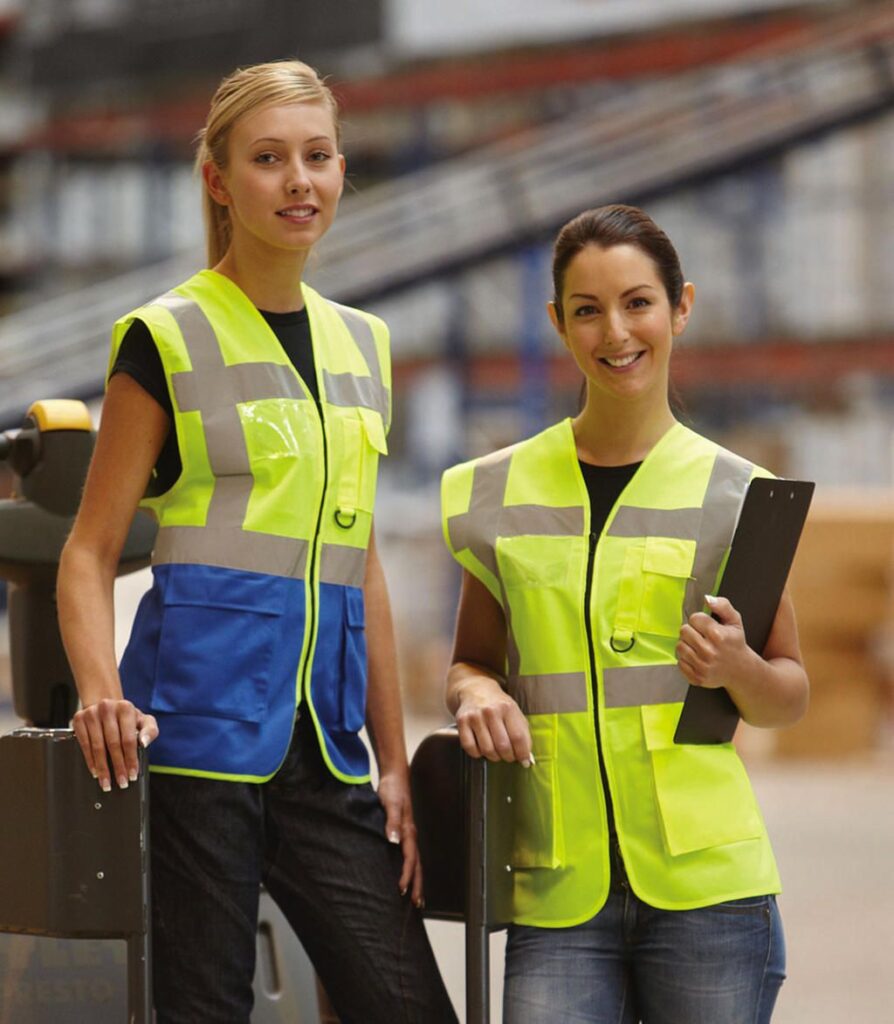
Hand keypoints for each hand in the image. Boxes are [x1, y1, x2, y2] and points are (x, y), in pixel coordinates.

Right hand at [72, 698, 157, 791]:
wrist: (106, 706)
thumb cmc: (126, 718)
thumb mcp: (143, 720)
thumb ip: (150, 730)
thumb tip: (144, 743)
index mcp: (125, 708)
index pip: (128, 739)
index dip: (131, 759)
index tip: (132, 775)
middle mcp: (107, 708)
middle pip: (113, 744)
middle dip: (118, 766)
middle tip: (121, 782)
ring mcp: (91, 713)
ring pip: (97, 746)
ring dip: (102, 768)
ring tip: (106, 782)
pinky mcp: (78, 719)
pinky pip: (84, 745)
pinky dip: (90, 760)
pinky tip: (95, 771)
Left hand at [377, 770, 422, 907]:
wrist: (394, 774)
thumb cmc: (392, 788)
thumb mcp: (390, 803)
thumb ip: (392, 821)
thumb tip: (393, 840)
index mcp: (409, 831)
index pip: (410, 859)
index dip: (406, 875)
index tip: (401, 890)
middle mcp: (411, 835)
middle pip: (417, 865)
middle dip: (418, 884)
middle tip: (417, 904)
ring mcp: (409, 833)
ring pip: (415, 861)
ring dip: (416, 879)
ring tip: (415, 896)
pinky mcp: (404, 830)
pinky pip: (410, 854)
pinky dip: (410, 867)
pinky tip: (406, 873)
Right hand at [455, 688, 531, 764]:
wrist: (475, 690)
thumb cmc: (498, 705)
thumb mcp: (515, 712)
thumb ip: (523, 734)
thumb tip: (527, 758)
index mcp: (508, 708)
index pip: (518, 737)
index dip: (522, 753)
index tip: (524, 761)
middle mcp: (491, 711)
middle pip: (503, 746)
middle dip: (508, 757)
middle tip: (509, 756)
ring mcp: (475, 716)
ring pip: (487, 749)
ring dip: (494, 757)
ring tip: (497, 753)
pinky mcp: (462, 721)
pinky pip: (470, 747)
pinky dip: (478, 754)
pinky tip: (482, 748)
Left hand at [676, 595, 754, 689]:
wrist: (741, 670)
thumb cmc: (735, 643)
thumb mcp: (735, 621)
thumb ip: (722, 605)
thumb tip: (707, 598)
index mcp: (718, 635)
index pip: (694, 618)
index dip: (699, 620)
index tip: (706, 625)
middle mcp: (709, 651)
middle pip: (684, 631)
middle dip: (691, 631)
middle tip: (701, 636)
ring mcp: (703, 666)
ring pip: (679, 646)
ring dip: (687, 644)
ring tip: (698, 646)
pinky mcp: (697, 678)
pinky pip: (679, 662)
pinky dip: (686, 659)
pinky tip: (697, 658)